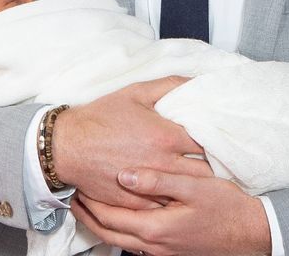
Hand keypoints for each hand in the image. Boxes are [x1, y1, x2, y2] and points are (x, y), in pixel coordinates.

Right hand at [52, 76, 210, 208]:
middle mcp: (163, 164)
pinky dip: (174, 199)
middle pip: (205, 171)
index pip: (209, 143)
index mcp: (166, 136)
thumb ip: (170, 85)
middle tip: (216, 160)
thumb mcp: (135, 93)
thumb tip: (196, 82)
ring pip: (188, 192)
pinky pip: (167, 206)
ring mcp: (151, 186)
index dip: (218, 140)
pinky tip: (178, 193)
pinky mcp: (138, 202)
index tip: (220, 139)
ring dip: (197, 186)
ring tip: (203, 179)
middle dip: (213, 165)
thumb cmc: (101, 118)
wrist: (67, 146)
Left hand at [72, 168, 271, 255]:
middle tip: (74, 196)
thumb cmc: (226, 208)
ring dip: (101, 224)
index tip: (78, 185)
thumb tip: (124, 176)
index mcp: (155, 228)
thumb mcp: (194, 187)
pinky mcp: (169, 252)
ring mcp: (161, 252)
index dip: (90, 202)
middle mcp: (153, 245)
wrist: (252, 234)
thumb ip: (158, 180)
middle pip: (108, 234)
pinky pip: (134, 244)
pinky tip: (121, 216)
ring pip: (119, 241)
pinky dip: (119, 230)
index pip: (109, 218)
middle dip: (88, 216)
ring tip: (89, 205)